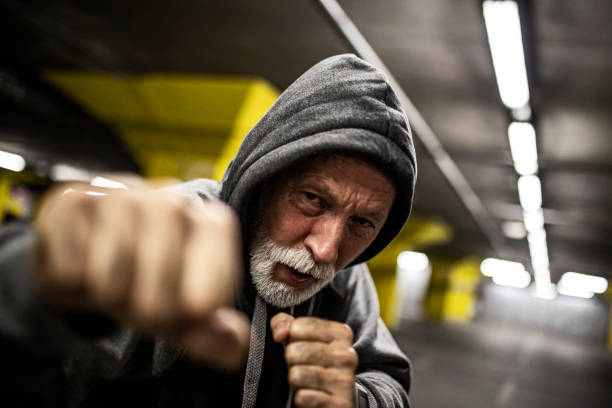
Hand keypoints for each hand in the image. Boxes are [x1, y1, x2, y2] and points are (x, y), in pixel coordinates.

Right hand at [34, 183, 249, 369]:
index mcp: (206, 218)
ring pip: (112, 261)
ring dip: (111, 295)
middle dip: (152, 304)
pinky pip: (70, 261)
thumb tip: (234, 342)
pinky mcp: (72, 198)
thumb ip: (213, 337)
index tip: (192, 313)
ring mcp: (118, 192)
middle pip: (162, 254)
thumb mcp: (184, 318)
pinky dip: (74, 284)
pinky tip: (84, 271)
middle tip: (146, 315)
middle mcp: (166, 195)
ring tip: (113, 292)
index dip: (201, 291)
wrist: (91, 266)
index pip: (214, 237)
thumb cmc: (148, 289)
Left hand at [271, 313, 357, 407]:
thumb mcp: (303, 339)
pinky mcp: (340, 404)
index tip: (302, 346)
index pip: (298, 326)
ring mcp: (345, 380)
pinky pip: (302, 397)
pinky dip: (301, 398)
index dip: (291, 339)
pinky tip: (313, 396)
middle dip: (291, 362)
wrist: (338, 397)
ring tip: (307, 382)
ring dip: (295, 381)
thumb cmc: (316, 364)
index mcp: (341, 334)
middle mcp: (347, 355)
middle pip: (294, 350)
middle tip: (303, 367)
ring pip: (296, 374)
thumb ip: (286, 324)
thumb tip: (280, 332)